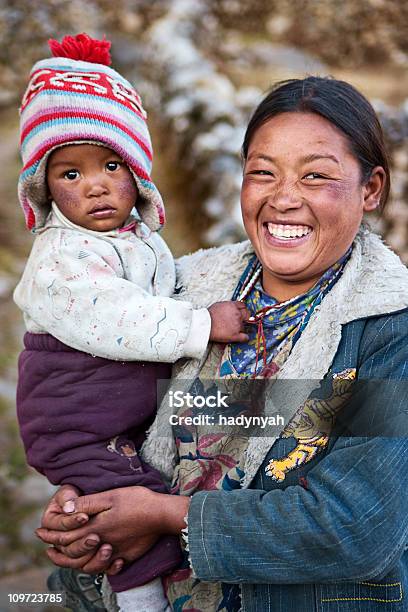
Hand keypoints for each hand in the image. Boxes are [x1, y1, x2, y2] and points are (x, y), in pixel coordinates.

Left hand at [36, 486, 189, 573]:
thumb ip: (87, 504)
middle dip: (57, 551)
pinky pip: (107, 568)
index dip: (50, 535)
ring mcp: (114, 552)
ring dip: (74, 562)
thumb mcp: (110, 496)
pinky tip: (96, 562)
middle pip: (73, 552)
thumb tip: (67, 509)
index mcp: (95, 527)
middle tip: (47, 548)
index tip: (39, 532)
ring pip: (88, 564)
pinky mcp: (126, 555)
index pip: (66, 535)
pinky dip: (99, 567)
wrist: (162, 515)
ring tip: (67, 558)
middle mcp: (102, 543)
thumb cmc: (137, 501)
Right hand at [208, 301, 249, 342]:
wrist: (204, 325)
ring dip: (240, 328)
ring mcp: (237, 325)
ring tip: (230, 330)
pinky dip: (244, 338)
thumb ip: (227, 306)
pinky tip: (240, 338)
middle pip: (247, 315)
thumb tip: (231, 307)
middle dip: (244, 318)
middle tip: (238, 321)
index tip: (241, 313)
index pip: (243, 306)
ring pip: (244, 326)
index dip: (242, 310)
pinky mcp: (236, 335)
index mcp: (233, 306)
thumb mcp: (219, 305)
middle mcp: (237, 314)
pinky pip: (245, 337)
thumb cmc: (208, 316)